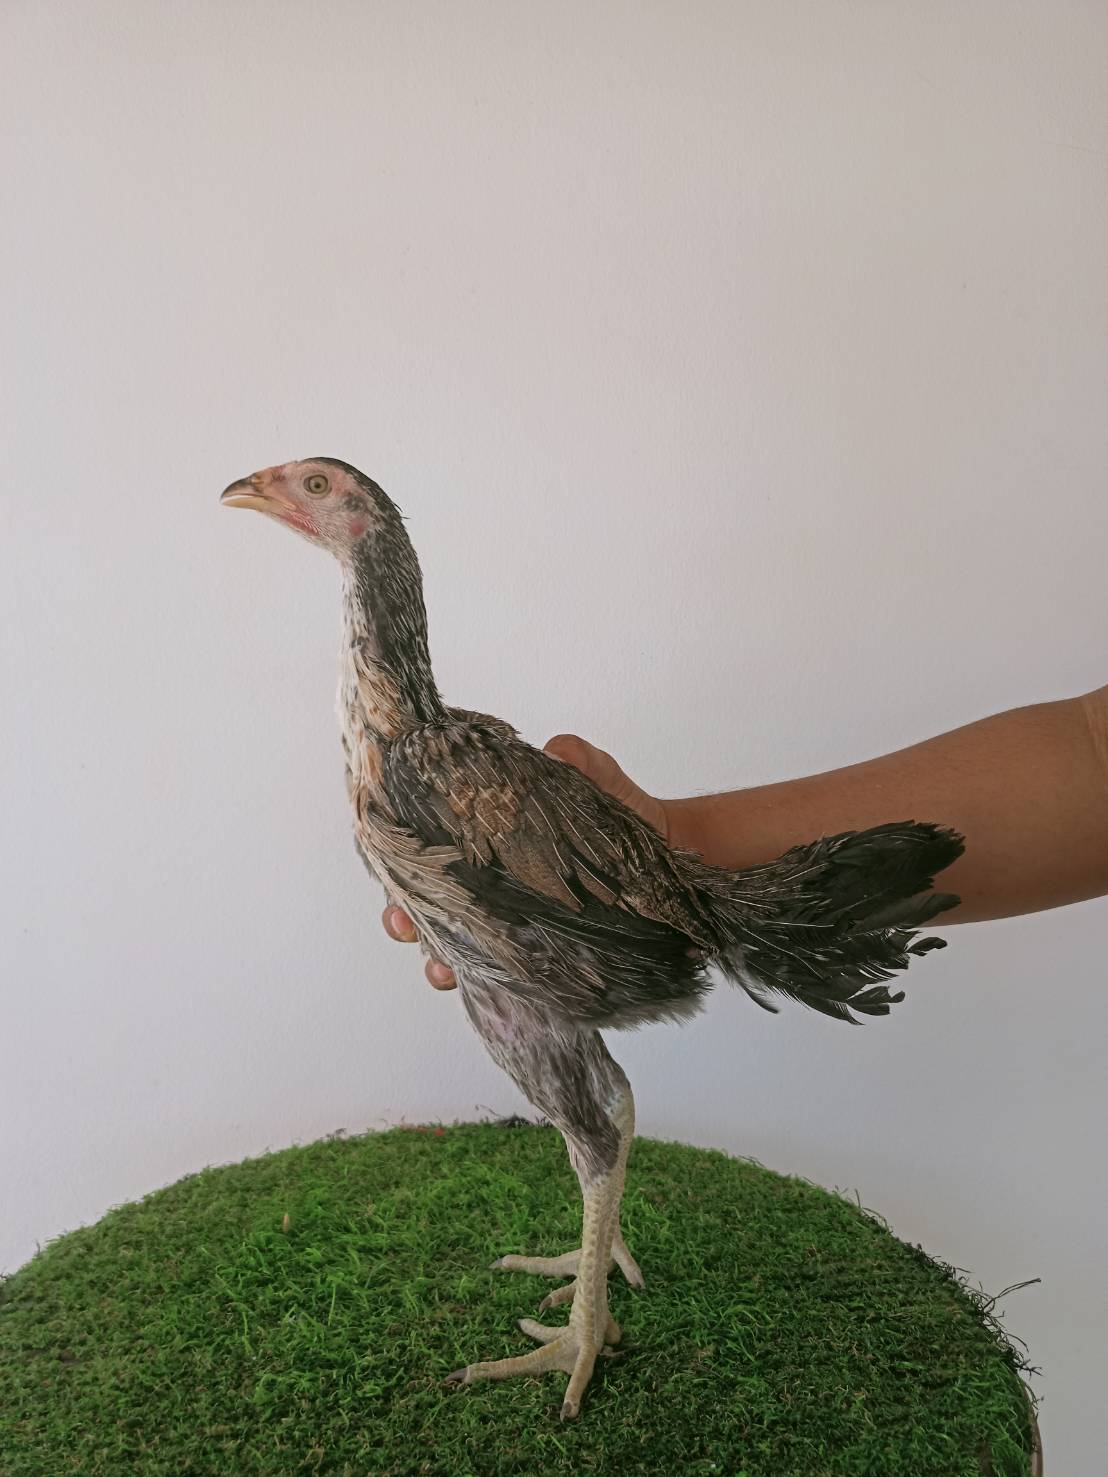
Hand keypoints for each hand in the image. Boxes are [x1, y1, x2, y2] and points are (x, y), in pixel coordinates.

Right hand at [381, 734, 669, 989]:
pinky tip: (483, 988)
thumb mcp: (599, 780)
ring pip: (460, 945)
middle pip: (432, 904)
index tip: (394, 872)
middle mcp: (492, 882)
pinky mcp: (543, 954)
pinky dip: (488, 984)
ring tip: (440, 967)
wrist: (668, 855)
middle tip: (404, 924)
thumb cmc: (621, 813)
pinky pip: (506, 975)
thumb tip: (558, 752)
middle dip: (409, 917)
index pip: (430, 850)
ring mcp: (515, 921)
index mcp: (489, 838)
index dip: (402, 862)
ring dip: (441, 958)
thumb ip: (579, 762)